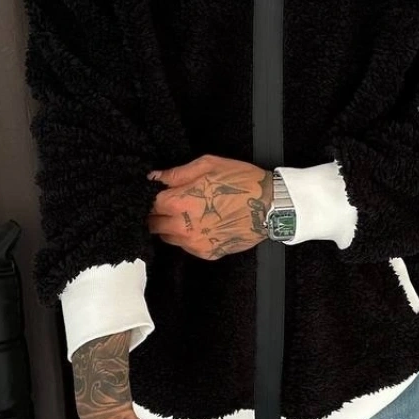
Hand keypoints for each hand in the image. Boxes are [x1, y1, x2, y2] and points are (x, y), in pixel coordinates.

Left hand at [147, 154, 270, 259]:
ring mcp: (195, 243)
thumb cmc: (241, 182)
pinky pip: (186, 246)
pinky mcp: (206, 253)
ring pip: (167, 238)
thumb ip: (177, 173)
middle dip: (157, 214)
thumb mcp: (208, 165)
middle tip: (170, 205)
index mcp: (180, 202)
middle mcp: (183, 227)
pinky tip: (202, 224)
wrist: (270, 207)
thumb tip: (154, 177)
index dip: (150, 198)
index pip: (149, 205)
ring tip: (187, 214)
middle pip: (153, 225)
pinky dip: (188, 236)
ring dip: (170, 227)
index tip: (156, 195)